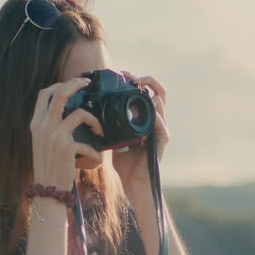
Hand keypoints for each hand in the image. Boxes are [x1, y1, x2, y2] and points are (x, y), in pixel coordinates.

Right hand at [29, 77, 103, 187]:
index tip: (73, 84)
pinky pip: (88, 143)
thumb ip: (50, 127)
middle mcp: (43, 126)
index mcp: (36, 123)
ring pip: (80, 114)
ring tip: (99, 131)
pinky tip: (97, 160)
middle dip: (76, 84)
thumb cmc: (48, 166)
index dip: (59, 85)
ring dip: (95, 121)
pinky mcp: (67, 148)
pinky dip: (95, 153)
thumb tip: (67, 114)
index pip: (44, 94)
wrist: (46, 190)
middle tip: (88, 83)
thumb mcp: (42, 143)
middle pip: (61, 94)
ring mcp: (55, 136)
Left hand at [114, 72, 169, 187]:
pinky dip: (153, 117)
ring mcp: (160, 129)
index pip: (147, 91)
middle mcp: (155, 120)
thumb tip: (93, 106)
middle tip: (132, 77)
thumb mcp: (113, 134)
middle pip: (159, 92)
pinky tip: (143, 112)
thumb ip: (111, 120)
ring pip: (161, 103)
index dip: (138, 80)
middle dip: (147, 80)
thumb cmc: (124, 159)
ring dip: (150, 94)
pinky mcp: (161, 140)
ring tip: (138, 90)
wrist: (133, 179)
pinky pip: (160, 125)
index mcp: (144, 117)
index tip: (123, 74)